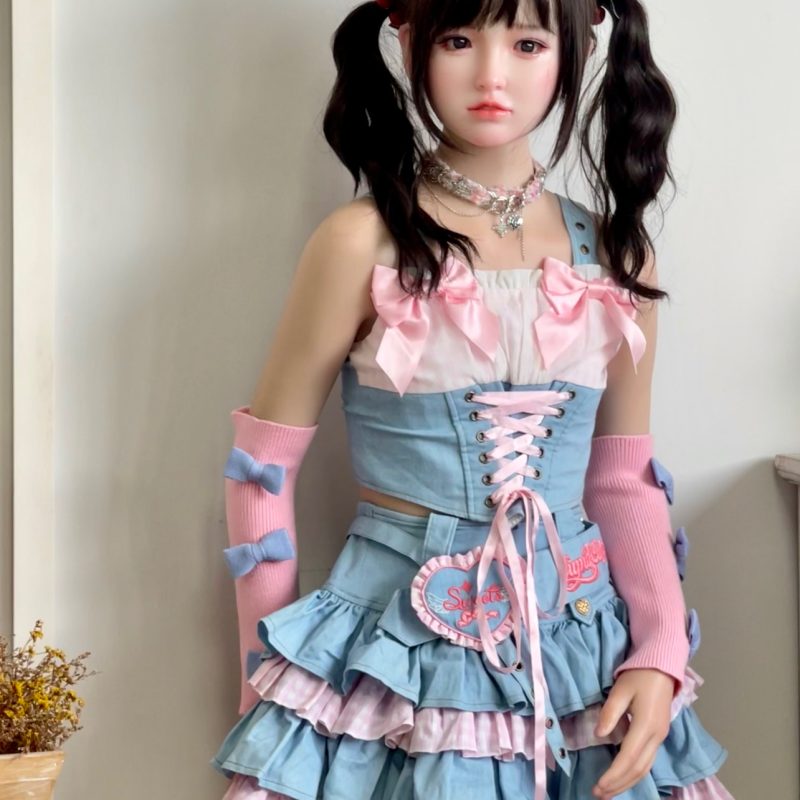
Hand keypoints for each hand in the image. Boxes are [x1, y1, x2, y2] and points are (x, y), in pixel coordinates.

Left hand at [591, 668, 674, 798]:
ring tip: (608, 792)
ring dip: (627, 782)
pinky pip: (647, 761)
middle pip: (638, 769)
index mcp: (646, 725)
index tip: (598, 786)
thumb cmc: (639, 675)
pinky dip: (634, 773)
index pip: (628, 758)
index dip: (613, 775)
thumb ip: (610, 712)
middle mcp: (656, 737)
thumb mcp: (620, 689)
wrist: (663, 667)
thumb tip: (599, 735)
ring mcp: (660, 737)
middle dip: (618, 784)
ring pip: (645, 768)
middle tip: (598, 794)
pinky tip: (623, 777)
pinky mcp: (659, 735)